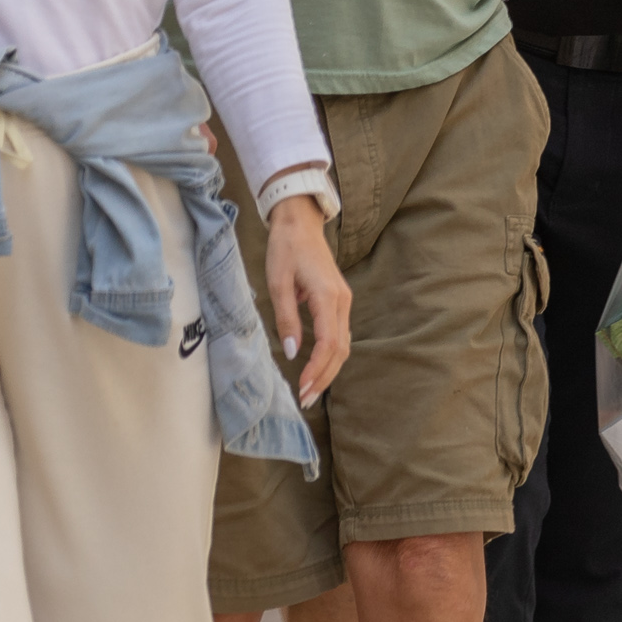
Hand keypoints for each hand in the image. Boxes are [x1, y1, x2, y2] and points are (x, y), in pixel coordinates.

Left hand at [260, 194, 352, 404]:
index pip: (328, 343)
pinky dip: (331, 355)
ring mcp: (343, 301)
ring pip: (344, 344)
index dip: (316, 369)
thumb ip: (286, 318)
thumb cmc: (285, 249)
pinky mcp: (339, 300)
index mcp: (327, 296)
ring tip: (310, 390)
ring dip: (329, 369)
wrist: (299, 223)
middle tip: (306, 399)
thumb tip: (292, 352)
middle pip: (341, 349)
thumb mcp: (278, 283)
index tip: (301, 387)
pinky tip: (317, 368)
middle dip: (325, 377)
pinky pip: (340, 334)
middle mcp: (342, 301)